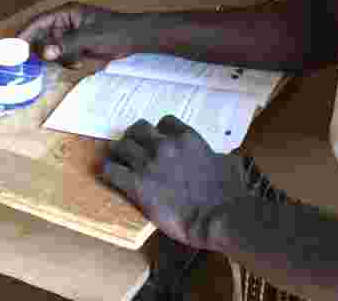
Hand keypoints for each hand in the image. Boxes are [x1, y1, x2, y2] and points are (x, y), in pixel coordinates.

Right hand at [15, 2, 132, 68]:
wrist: (135, 39)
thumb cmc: (115, 31)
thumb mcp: (89, 37)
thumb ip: (65, 44)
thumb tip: (44, 52)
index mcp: (67, 13)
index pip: (39, 22)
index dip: (24, 34)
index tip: (14, 49)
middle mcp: (65, 22)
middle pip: (42, 37)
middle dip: (46, 50)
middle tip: (48, 60)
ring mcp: (71, 34)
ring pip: (52, 49)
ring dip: (59, 57)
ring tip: (75, 60)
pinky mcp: (77, 45)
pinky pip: (62, 55)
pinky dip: (67, 60)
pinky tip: (80, 62)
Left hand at [102, 116, 251, 248]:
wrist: (217, 216)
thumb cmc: (229, 193)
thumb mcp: (225, 162)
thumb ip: (213, 155)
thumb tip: (217, 159)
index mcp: (187, 138)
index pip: (164, 121)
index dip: (159, 131)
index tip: (158, 140)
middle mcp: (165, 145)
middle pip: (138, 129)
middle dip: (135, 137)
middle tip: (134, 148)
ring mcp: (148, 163)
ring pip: (120, 145)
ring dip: (119, 153)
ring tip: (119, 161)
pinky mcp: (136, 184)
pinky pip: (110, 169)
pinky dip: (109, 171)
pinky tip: (111, 177)